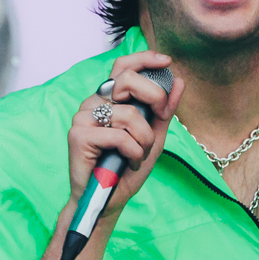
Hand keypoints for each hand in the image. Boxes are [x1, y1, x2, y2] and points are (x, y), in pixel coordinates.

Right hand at [66, 50, 182, 218]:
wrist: (108, 200)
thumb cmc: (127, 169)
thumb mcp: (153, 138)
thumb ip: (165, 111)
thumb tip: (180, 82)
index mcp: (109, 100)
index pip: (122, 67)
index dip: (144, 59)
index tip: (167, 62)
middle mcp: (94, 103)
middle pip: (126, 80)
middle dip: (154, 96)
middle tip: (161, 116)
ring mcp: (83, 117)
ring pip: (128, 114)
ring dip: (144, 139)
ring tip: (138, 155)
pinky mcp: (79, 135)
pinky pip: (119, 135)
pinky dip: (133, 151)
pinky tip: (128, 162)